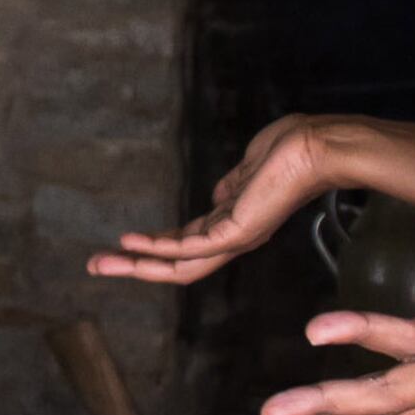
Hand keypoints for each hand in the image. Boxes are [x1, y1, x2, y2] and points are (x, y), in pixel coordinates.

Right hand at [89, 116, 339, 289]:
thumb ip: (232, 188)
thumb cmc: (291, 152)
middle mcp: (233, 238)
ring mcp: (234, 238)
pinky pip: (189, 247)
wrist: (317, 148)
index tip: (123, 245)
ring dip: (136, 264)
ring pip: (177, 263)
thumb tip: (218, 195)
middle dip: (133, 267)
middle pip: (175, 264)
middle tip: (96, 266)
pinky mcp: (236, 233)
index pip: (187, 244)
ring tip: (101, 262)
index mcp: (236, 224)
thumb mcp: (251, 172)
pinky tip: (129, 243)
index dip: (154, 247)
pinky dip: (156, 248)